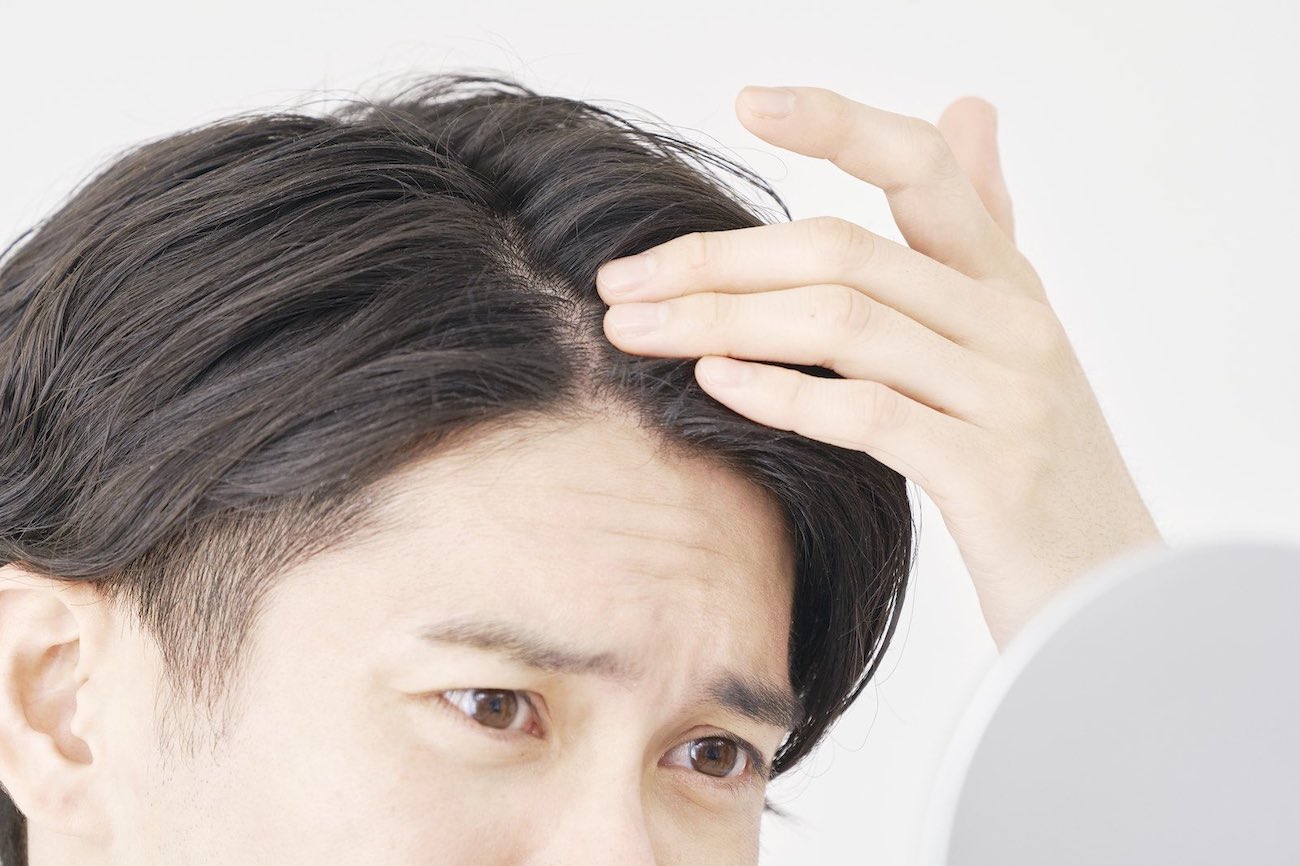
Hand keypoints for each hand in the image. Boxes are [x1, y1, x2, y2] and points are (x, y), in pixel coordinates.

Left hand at [595, 85, 1163, 650]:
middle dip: (717, 261)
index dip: (838, 124)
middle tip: (623, 281)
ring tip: (636, 330)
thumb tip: (969, 107)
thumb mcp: (1010, 337)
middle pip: (844, 252)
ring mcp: (1008, 395)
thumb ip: (980, 229)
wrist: (1113, 595)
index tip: (747, 101)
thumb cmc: (1034, 469)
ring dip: (721, 321)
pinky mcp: (992, 474)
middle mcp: (1014, 321)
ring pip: (842, 324)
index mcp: (1006, 281)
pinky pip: (867, 414)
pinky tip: (712, 382)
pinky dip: (780, 393)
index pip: (922, 168)